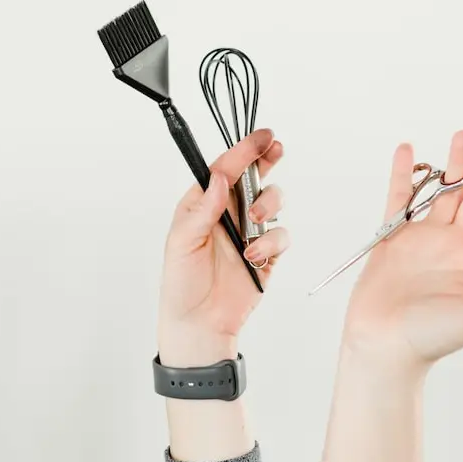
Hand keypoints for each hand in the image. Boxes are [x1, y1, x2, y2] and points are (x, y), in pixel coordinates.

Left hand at [156, 129, 287, 365]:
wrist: (200, 324)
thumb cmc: (182, 282)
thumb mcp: (182, 242)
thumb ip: (204, 209)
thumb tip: (220, 178)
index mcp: (203, 203)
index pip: (225, 168)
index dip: (243, 150)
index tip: (261, 137)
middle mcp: (229, 212)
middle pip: (254, 176)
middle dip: (266, 160)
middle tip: (275, 150)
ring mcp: (249, 231)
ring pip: (272, 201)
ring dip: (267, 205)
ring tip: (253, 223)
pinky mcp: (267, 253)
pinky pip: (281, 235)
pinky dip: (272, 242)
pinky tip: (255, 256)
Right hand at [341, 130, 462, 377]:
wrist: (384, 345)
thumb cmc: (433, 338)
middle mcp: (455, 245)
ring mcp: (424, 239)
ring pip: (443, 193)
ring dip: (452, 165)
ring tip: (462, 136)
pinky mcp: (394, 237)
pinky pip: (399, 199)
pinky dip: (403, 175)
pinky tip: (409, 152)